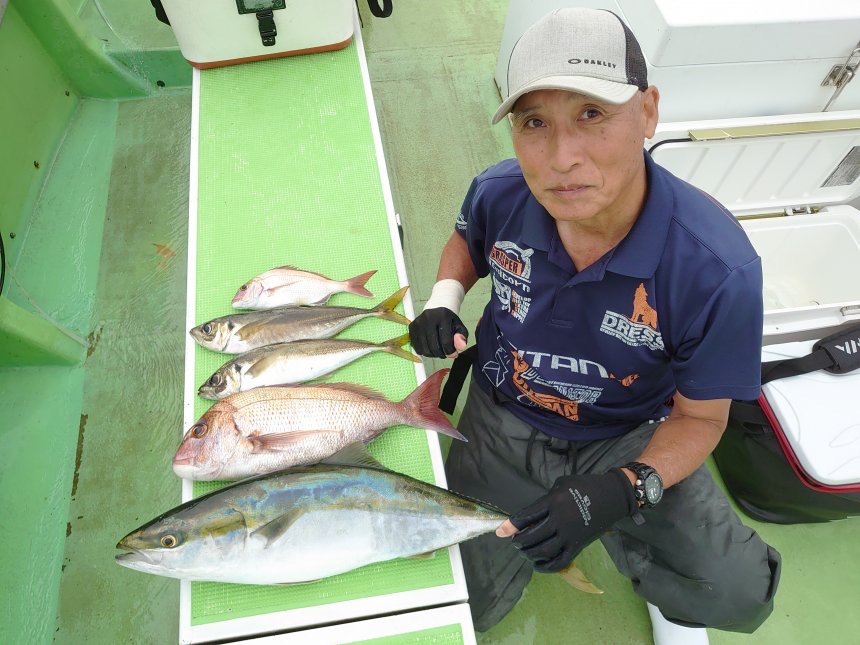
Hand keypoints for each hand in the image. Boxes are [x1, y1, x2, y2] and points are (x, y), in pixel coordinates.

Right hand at [408, 307, 468, 357]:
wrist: (437, 308)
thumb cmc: (449, 320)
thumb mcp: (459, 327)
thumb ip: (462, 337)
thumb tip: (461, 347)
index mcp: (443, 317)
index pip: (446, 341)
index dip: (450, 352)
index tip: (454, 354)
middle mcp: (428, 318)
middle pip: (434, 347)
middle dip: (442, 354)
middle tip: (446, 353)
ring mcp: (418, 323)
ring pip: (424, 349)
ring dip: (433, 355)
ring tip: (438, 350)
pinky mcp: (411, 327)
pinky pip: (416, 347)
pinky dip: (424, 351)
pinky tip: (430, 347)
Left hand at [498, 469, 637, 572]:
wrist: (612, 496)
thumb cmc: (585, 485)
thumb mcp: (562, 484)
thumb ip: (546, 499)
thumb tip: (531, 515)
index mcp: (553, 501)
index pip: (526, 516)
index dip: (511, 525)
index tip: (500, 532)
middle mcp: (559, 520)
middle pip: (532, 536)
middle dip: (519, 541)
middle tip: (515, 541)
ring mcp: (569, 535)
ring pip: (543, 551)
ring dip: (529, 554)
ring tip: (524, 551)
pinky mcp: (578, 546)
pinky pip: (560, 562)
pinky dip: (546, 567)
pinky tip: (538, 564)